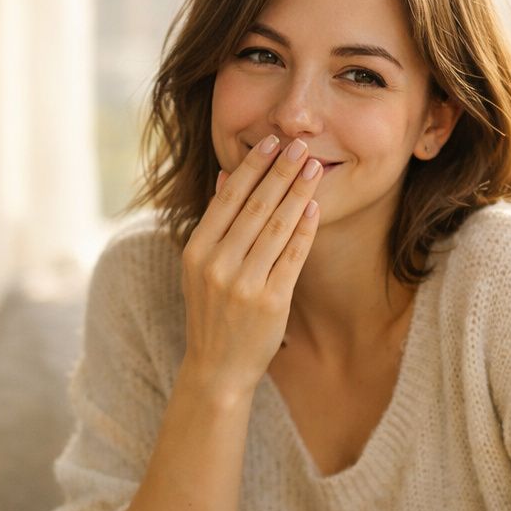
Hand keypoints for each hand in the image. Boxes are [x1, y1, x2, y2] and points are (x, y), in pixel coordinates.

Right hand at [179, 135, 322, 398]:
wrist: (217, 368)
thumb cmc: (212, 313)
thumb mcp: (200, 267)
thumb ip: (216, 222)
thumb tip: (230, 175)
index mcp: (196, 251)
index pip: (227, 199)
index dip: (251, 167)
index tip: (270, 141)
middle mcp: (217, 265)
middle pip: (255, 208)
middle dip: (280, 172)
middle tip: (300, 145)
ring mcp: (243, 285)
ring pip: (276, 228)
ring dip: (297, 193)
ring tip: (313, 168)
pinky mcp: (270, 302)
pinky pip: (292, 257)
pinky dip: (304, 230)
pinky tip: (314, 207)